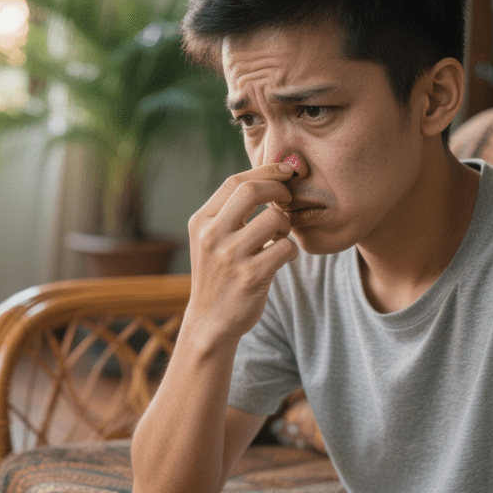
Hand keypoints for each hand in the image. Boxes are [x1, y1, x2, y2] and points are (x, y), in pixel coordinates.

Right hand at [185, 163, 299, 338]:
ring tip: (281, 237)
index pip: (235, 182)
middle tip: (288, 198)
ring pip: (274, 219)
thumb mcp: (210, 240)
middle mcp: (212, 236)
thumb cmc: (218, 275)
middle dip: (278, 188)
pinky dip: (291, 250)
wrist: (210, 322)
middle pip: (252, 190)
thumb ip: (229, 212)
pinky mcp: (251, 277)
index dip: (265, 170)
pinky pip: (285, 248)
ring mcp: (230, 257)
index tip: (286, 171)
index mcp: (201, 222)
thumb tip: (267, 178)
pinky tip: (284, 257)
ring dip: (287, 224)